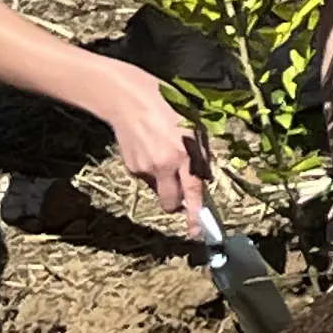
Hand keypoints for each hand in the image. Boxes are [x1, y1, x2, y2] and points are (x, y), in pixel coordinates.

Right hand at [100, 70, 213, 233]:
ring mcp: (144, 168)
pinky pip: (146, 178)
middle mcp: (163, 166)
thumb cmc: (168, 106)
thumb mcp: (194, 126)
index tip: (196, 233)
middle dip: (177, 202)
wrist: (128, 99)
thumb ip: (200, 154)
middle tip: (180, 190)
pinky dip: (151, 170)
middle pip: (170, 203)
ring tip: (163, 153)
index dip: (194, 215)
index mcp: (182, 154)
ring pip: (158, 189)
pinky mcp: (131, 167)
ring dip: (164, 181)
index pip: (192, 192)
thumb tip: (204, 175)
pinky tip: (150, 149)